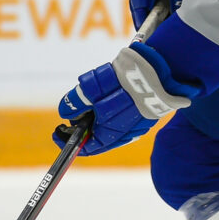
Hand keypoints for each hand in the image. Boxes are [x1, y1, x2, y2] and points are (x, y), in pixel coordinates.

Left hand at [54, 44, 196, 155]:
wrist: (160, 71)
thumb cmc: (124, 83)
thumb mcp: (91, 90)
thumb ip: (76, 103)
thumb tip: (66, 112)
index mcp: (110, 134)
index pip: (86, 147)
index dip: (69, 140)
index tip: (58, 130)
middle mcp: (125, 134)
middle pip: (98, 134)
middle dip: (83, 122)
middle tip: (76, 107)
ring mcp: (138, 124)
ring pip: (111, 123)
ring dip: (99, 111)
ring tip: (96, 92)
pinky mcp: (147, 113)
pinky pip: (125, 115)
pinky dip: (114, 107)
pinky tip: (115, 91)